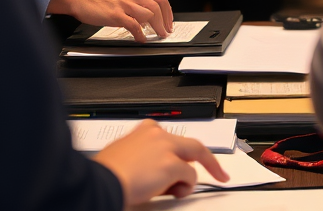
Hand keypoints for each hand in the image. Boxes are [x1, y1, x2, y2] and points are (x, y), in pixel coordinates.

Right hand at [94, 120, 228, 204]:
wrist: (103, 181)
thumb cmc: (107, 174)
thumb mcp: (125, 157)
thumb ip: (144, 157)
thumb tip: (154, 173)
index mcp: (145, 130)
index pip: (171, 139)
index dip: (183, 152)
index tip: (189, 159)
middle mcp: (157, 134)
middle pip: (192, 144)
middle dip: (209, 160)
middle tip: (220, 174)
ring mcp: (165, 147)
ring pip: (192, 160)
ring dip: (186, 180)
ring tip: (172, 190)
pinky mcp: (171, 163)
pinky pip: (190, 176)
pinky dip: (185, 187)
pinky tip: (174, 192)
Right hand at [116, 0, 172, 32]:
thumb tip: (148, 11)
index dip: (167, 11)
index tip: (168, 20)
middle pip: (158, 6)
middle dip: (165, 21)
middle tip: (165, 31)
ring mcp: (125, 2)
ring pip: (149, 15)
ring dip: (155, 28)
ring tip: (156, 35)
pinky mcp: (116, 14)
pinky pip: (135, 26)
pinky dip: (140, 35)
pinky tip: (141, 39)